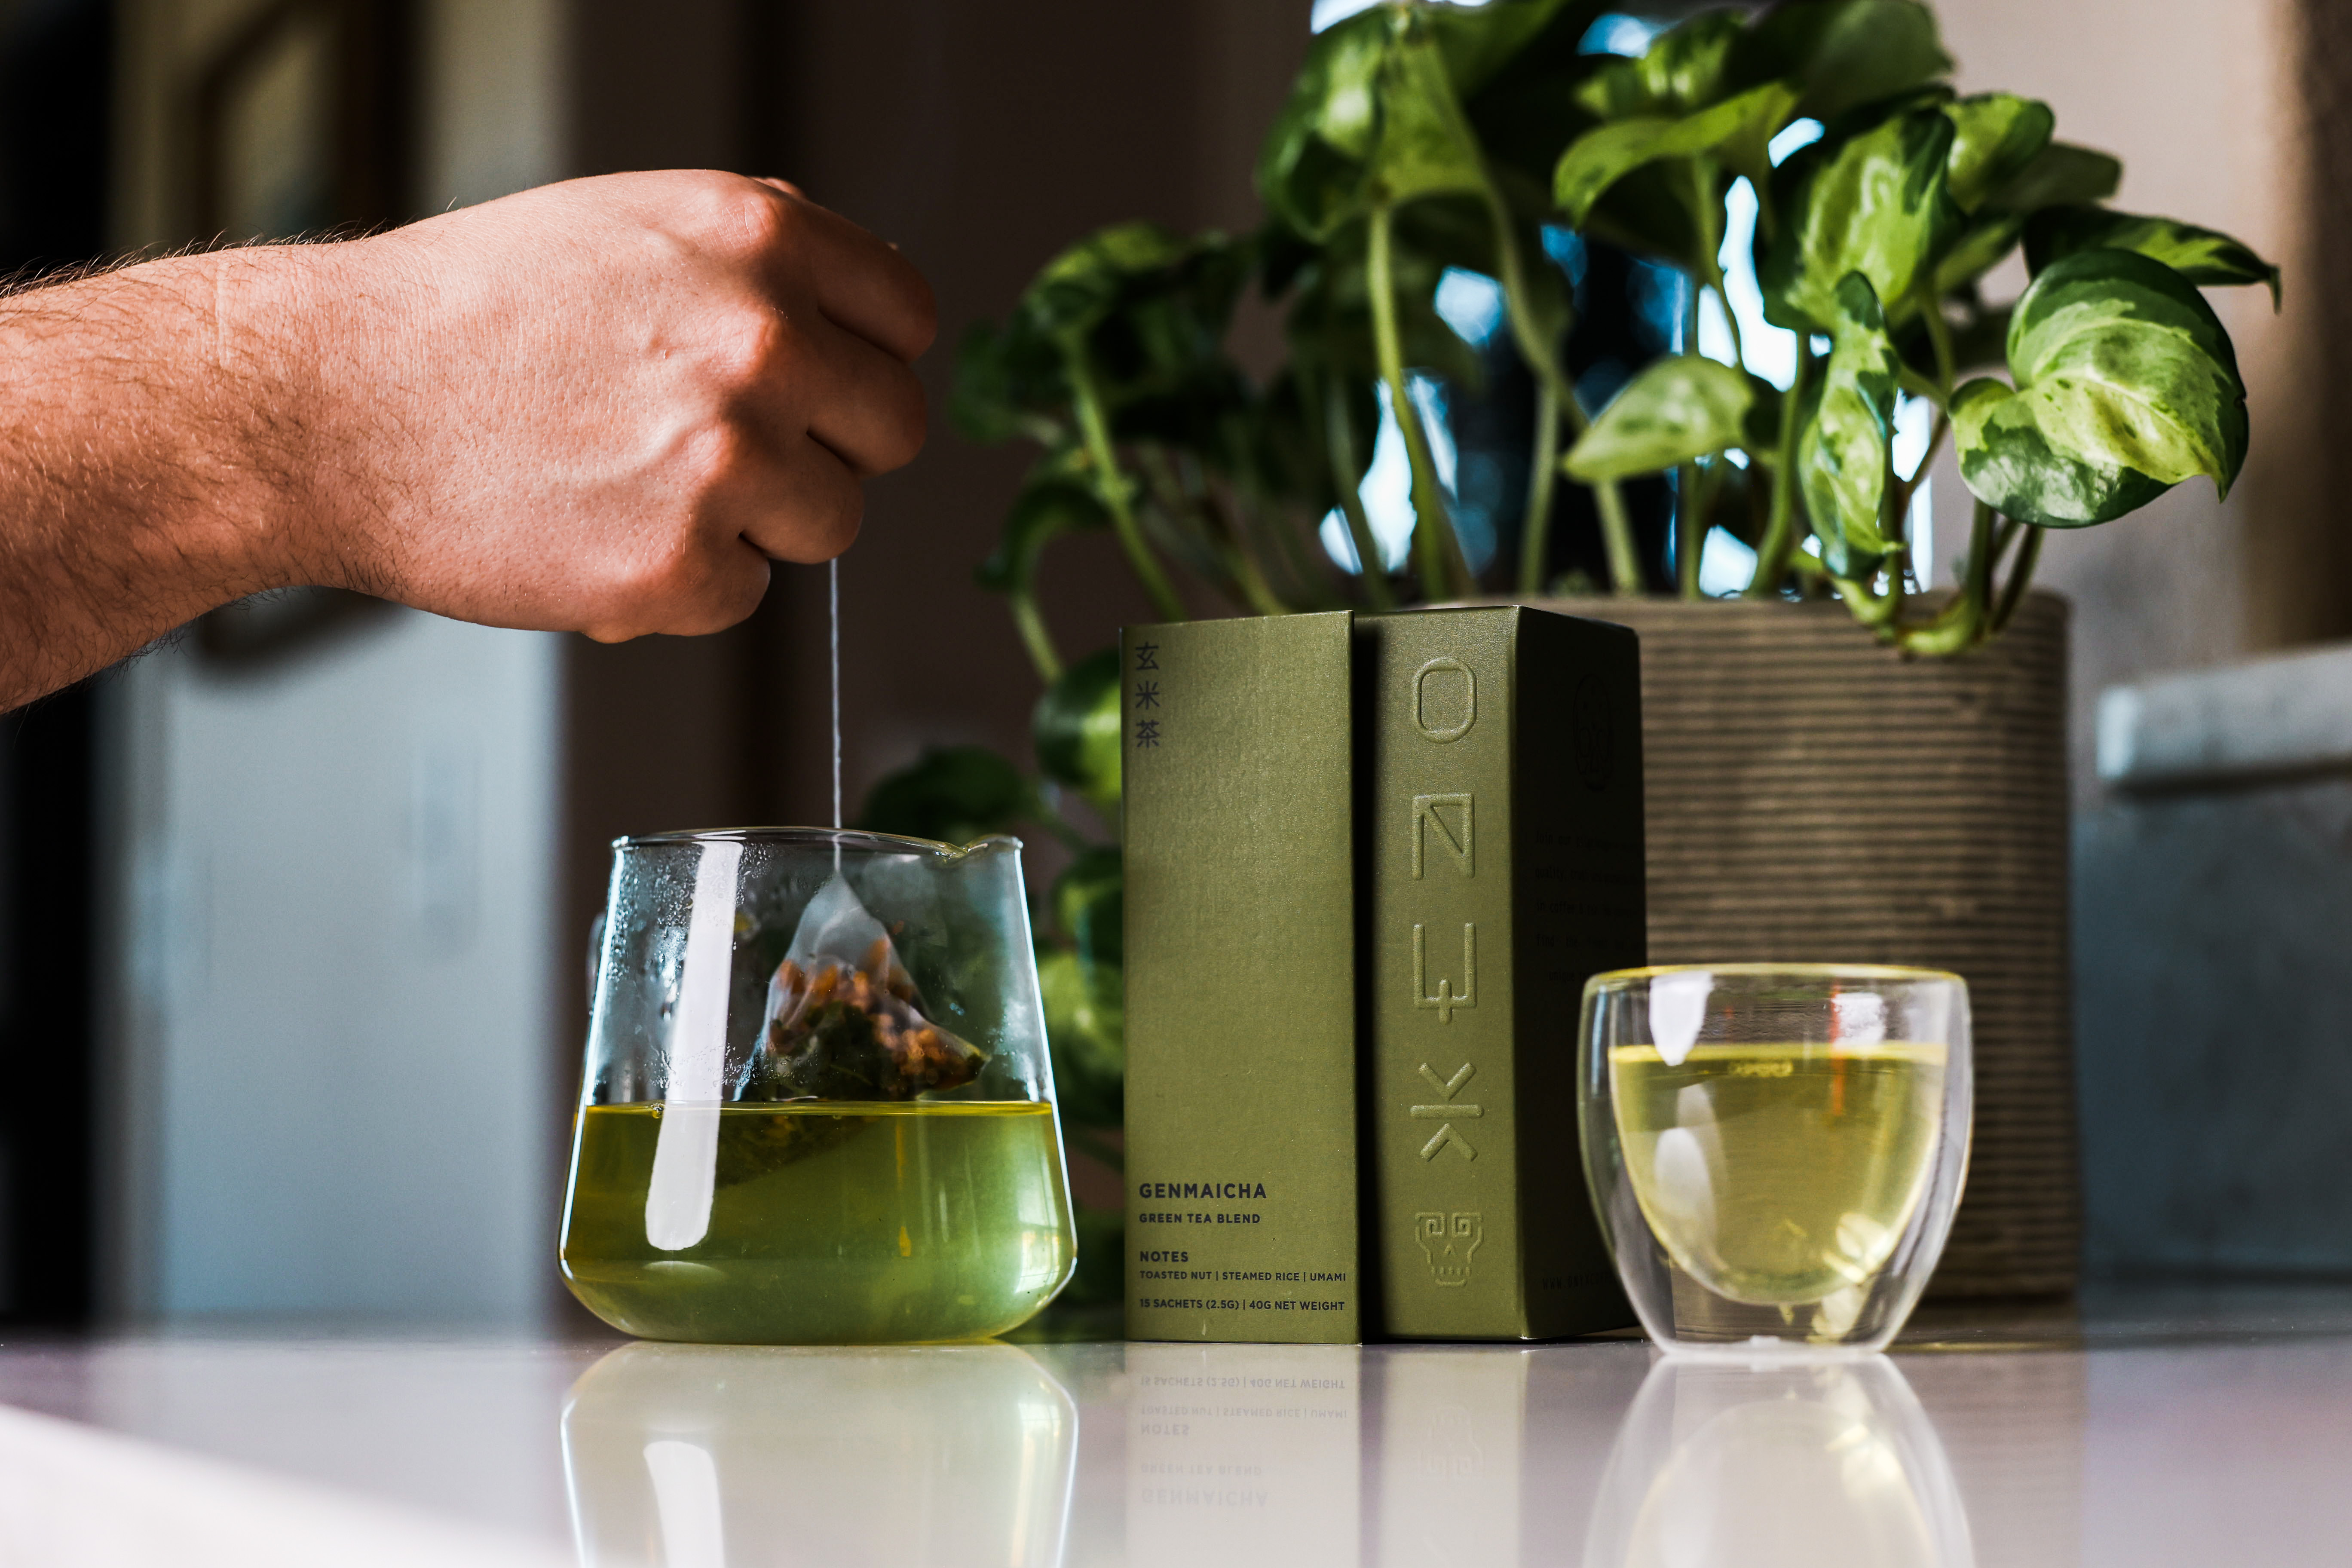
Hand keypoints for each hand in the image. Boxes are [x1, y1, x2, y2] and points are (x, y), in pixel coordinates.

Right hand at [288, 170, 936, 638]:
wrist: (331, 400)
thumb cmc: (468, 317)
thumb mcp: (631, 225)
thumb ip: (754, 264)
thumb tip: (847, 316)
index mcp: (762, 240)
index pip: (907, 319)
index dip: (867, 362)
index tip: (828, 388)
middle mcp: (764, 340)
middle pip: (893, 431)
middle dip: (831, 451)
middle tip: (734, 453)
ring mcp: (731, 456)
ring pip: (831, 523)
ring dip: (759, 524)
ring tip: (644, 487)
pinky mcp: (684, 562)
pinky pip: (744, 596)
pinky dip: (683, 586)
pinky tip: (599, 534)